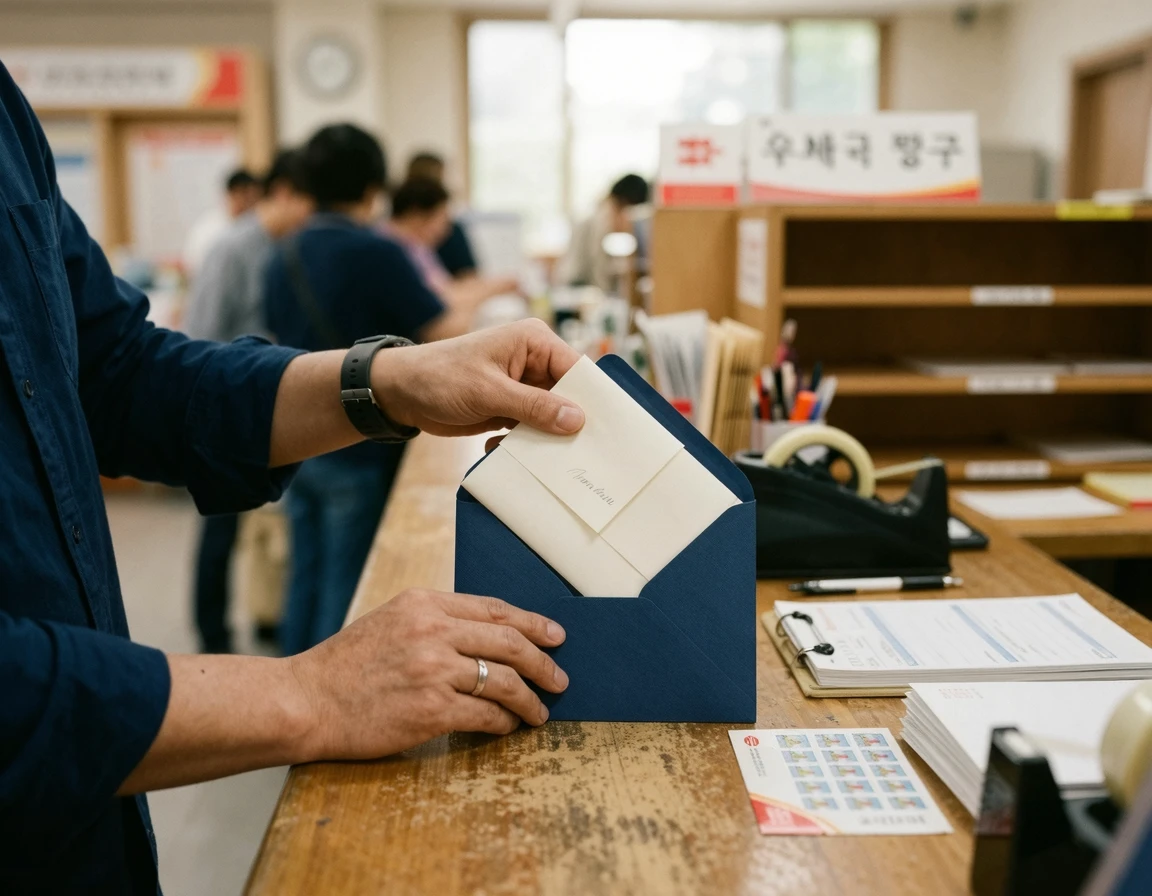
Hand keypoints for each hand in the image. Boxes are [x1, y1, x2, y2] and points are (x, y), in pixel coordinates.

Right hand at [288, 589, 569, 759]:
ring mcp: (433, 669)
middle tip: (559, 678)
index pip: (494, 609)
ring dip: (530, 699)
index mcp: (424, 603)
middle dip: (543, 662)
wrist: (306, 701)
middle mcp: (432, 630)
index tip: (555, 636)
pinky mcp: (431, 709)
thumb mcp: (391, 621)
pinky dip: (504, 722)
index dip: (532, 623)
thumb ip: (435, 621)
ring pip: (504, 681)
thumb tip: (488, 637)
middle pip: (509, 642)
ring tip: (539, 712)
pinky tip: (508, 727)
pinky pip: (486, 714)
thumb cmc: (346, 666)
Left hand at [370, 318, 584, 437]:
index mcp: (534, 342)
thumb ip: (534, 406)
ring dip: (546, 437)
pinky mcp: (512, 407)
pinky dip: (525, 442)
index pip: (577, 370)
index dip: (592, 400)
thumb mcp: (488, 392)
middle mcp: (534, 361)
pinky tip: (505, 449)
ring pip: (552, 416)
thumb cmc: (440, 377)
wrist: (401, 393)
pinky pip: (532, 428)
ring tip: (545, 459)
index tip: (603, 431)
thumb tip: (577, 419)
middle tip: (582, 454)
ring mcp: (523, 386)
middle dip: (570, 423)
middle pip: (569, 396)